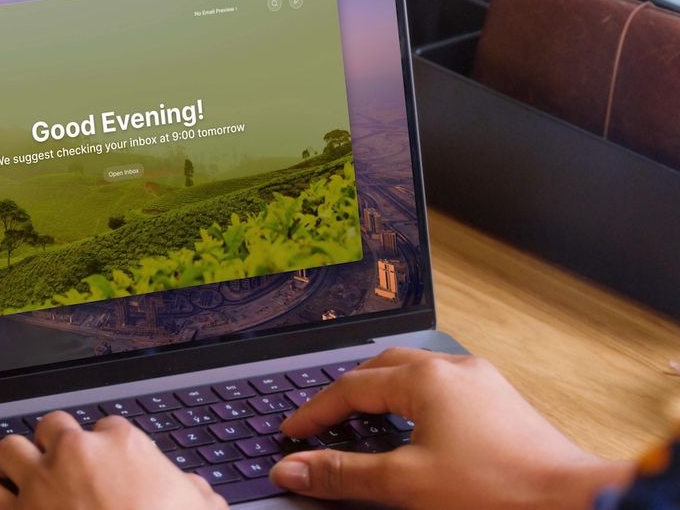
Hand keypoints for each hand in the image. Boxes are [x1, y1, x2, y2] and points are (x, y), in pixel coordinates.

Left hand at [0, 411, 226, 509]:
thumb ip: (193, 494)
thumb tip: (195, 491)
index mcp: (123, 446)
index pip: (106, 429)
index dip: (104, 450)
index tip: (104, 468)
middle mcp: (76, 455)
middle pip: (51, 427)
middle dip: (53, 447)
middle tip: (60, 469)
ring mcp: (39, 484)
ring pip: (8, 452)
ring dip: (13, 467)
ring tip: (19, 482)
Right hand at [271, 348, 634, 508]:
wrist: (572, 501)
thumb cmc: (496, 491)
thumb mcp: (406, 483)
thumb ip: (343, 474)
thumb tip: (292, 470)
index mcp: (426, 379)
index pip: (351, 387)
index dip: (315, 411)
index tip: (292, 432)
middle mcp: (453, 369)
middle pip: (381, 367)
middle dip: (345, 393)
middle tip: (321, 421)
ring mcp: (481, 381)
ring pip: (414, 373)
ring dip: (380, 391)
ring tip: (360, 420)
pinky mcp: (500, 401)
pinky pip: (442, 387)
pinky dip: (412, 400)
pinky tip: (413, 426)